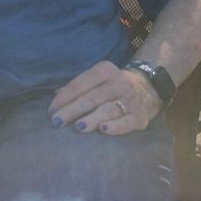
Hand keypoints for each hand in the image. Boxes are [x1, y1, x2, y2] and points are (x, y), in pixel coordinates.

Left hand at [49, 60, 163, 134]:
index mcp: (105, 71)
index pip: (81, 84)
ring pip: (108, 109)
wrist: (149, 88)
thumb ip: (78, 87)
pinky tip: (103, 130)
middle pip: (92, 98)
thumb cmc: (113, 86)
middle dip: (72, 110)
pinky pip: (127, 122)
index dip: (65, 97)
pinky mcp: (140, 116)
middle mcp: (119, 83)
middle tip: (57, 121)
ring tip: (79, 127)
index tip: (51, 110)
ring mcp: (130, 100)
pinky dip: (115, 127)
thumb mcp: (98, 79)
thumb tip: (56, 96)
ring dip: (92, 118)